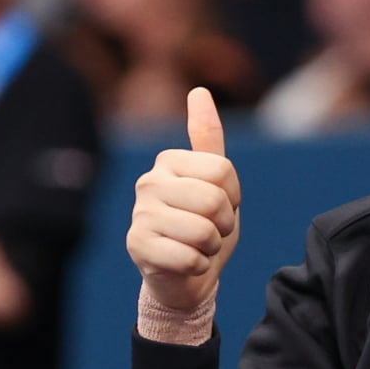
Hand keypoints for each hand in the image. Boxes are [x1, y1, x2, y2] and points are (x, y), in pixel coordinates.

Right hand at [126, 87, 240, 310]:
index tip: (221, 205)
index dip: (233, 195)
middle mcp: (148, 182)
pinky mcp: (136, 247)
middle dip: (224, 223)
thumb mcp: (215, 182)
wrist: (186, 277)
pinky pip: (190, 257)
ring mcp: (138, 214)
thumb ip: (208, 139)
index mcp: (168, 161)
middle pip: (213, 199)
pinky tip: (186, 264)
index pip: (223, 170)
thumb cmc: (204, 225)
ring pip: (203, 230)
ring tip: (199, 246)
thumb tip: (199, 90)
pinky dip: (199, 266)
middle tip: (211, 231)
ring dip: (212, 246)